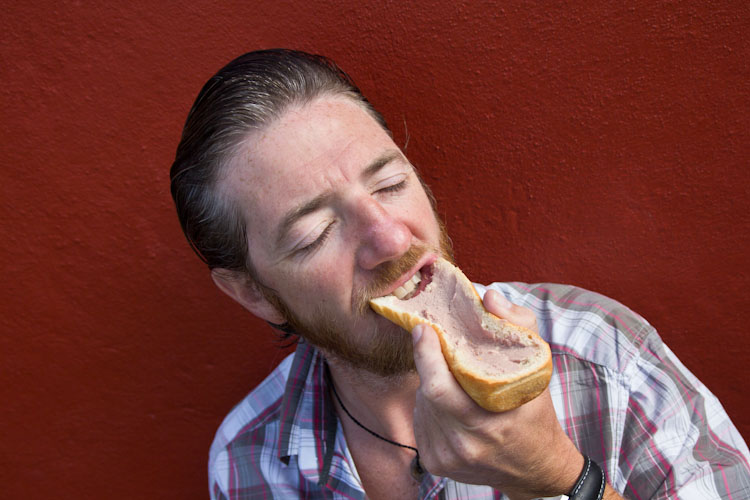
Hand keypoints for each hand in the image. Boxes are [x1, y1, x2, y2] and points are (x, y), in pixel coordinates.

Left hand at [411, 290, 583, 498]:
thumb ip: (518, 325)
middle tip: (432, 343)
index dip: (426, 355)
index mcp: (490, 422)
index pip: (440, 387)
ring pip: (421, 407)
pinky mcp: (437, 463)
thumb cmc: (535, 413)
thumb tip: (489, 296)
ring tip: (452, 379)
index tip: (423, 329)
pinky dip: (429, 407)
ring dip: (430, 386)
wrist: (536, 468)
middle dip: (428, 364)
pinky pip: (421, 423)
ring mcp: (449, 458)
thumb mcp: (537, 368)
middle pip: (427, 394)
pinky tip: (448, 403)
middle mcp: (466, 445)